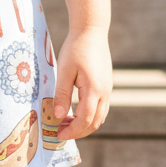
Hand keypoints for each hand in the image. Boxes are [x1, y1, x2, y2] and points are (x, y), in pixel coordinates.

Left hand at [52, 26, 111, 140]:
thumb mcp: (64, 70)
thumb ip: (62, 94)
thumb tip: (58, 116)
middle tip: (60, 132)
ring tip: (66, 124)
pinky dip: (90, 116)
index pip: (85, 120)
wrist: (91, 31)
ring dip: (84, 125)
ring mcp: (108, 90)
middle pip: (94, 123)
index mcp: (94, 90)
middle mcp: (105, 93)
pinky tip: (75, 112)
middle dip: (78, 132)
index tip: (58, 135)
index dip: (72, 131)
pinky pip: (101, 108)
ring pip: (100, 117)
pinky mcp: (107, 86)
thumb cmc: (75, 48)